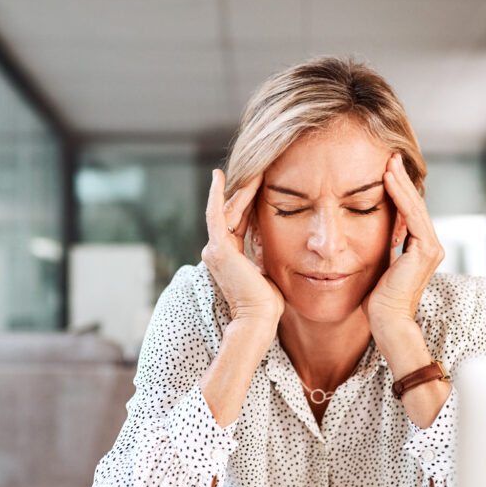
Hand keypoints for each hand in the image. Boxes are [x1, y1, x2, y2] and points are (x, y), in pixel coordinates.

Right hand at [201, 169, 284, 331]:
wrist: (258, 318)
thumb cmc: (267, 303)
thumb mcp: (267, 270)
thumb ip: (263, 254)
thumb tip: (270, 240)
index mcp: (228, 257)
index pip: (239, 222)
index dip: (249, 203)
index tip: (259, 185)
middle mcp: (217, 251)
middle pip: (231, 213)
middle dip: (245, 191)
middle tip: (258, 168)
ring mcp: (215, 249)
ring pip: (227, 210)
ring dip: (241, 189)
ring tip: (253, 168)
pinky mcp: (218, 247)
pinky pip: (215, 214)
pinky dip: (216, 194)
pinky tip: (218, 176)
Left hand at [363, 153, 444, 335]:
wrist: (386, 321)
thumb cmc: (377, 301)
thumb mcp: (378, 265)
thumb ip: (380, 247)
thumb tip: (364, 231)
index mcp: (420, 249)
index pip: (409, 212)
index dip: (398, 190)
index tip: (384, 170)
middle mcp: (430, 246)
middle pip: (414, 205)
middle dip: (401, 179)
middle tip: (389, 155)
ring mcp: (431, 247)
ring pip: (414, 206)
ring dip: (401, 181)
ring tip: (389, 160)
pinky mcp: (426, 249)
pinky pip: (412, 215)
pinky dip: (400, 195)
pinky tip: (388, 178)